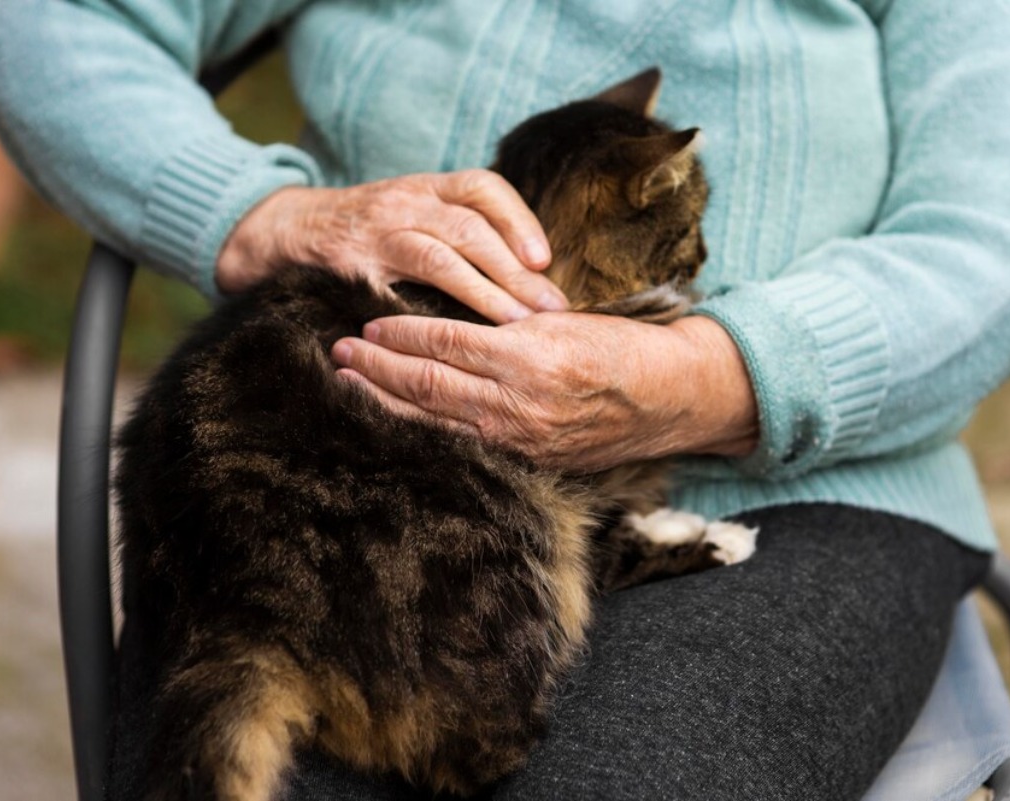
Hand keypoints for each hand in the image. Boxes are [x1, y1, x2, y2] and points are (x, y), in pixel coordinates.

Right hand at [216, 171, 567, 322]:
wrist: (287, 229)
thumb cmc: (369, 231)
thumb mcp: (414, 211)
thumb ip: (462, 231)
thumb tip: (532, 276)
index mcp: (426, 187)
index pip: (483, 188)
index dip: (518, 220)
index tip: (545, 259)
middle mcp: (404, 202)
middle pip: (471, 227)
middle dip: (515, 269)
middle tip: (551, 306)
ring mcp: (377, 233)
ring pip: (440, 257)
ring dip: (485, 292)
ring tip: (518, 324)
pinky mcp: (351, 269)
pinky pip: (393, 294)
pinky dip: (424, 317)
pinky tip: (450, 342)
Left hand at [330, 313, 758, 471]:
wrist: (670, 399)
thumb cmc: (621, 349)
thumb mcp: (565, 320)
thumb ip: (507, 322)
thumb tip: (449, 318)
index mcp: (529, 356)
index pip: (445, 341)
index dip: (400, 332)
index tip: (369, 324)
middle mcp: (519, 402)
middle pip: (427, 384)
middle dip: (376, 369)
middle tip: (339, 353)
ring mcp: (520, 439)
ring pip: (435, 420)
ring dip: (386, 402)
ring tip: (351, 385)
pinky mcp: (527, 461)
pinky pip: (462, 445)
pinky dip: (424, 430)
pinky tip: (400, 420)